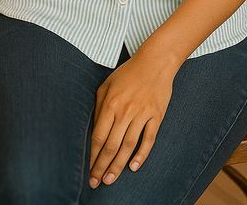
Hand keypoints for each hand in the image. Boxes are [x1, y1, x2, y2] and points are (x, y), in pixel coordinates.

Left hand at [89, 52, 174, 188]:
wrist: (155, 62)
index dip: (93, 156)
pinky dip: (142, 155)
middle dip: (102, 167)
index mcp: (110, 103)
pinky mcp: (156, 115)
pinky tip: (134, 167)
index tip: (89, 171)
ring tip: (111, 179)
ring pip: (128, 146)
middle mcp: (125, 110)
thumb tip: (95, 131)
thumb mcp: (106, 85)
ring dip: (118, 165)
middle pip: (111, 145)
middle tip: (97, 183)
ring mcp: (142, 113)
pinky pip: (148, 139)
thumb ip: (99, 108)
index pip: (98, 137)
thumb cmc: (128, 73)